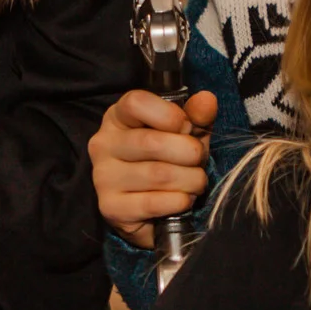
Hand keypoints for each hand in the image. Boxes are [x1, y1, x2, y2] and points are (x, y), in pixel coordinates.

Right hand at [88, 88, 218, 248]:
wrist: (152, 210)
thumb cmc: (169, 162)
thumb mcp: (185, 134)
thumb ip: (196, 116)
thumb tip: (207, 99)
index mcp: (118, 117)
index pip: (136, 103)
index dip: (170, 115)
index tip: (186, 128)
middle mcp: (104, 144)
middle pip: (151, 142)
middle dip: (189, 153)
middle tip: (198, 161)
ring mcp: (103, 177)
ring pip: (158, 175)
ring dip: (190, 180)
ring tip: (194, 182)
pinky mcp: (110, 207)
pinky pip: (154, 203)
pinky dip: (179, 202)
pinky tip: (183, 200)